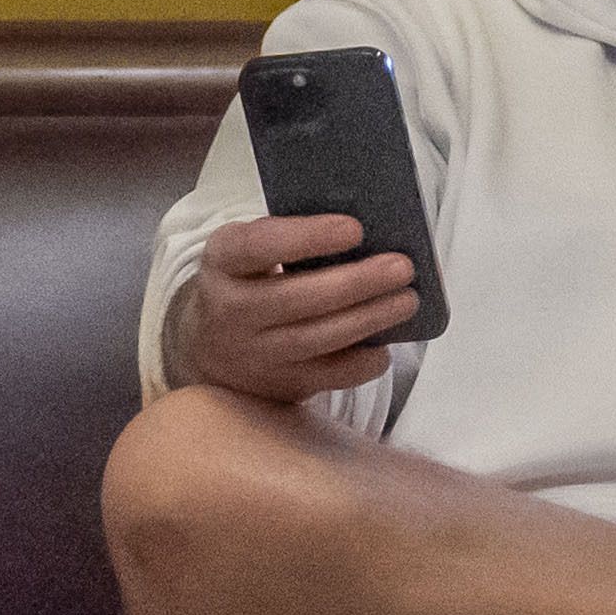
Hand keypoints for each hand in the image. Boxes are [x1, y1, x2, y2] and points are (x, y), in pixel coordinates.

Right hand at [171, 210, 424, 407]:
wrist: (208, 346)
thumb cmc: (248, 281)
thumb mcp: (249, 251)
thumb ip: (291, 238)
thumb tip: (370, 234)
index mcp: (223, 261)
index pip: (260, 245)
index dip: (307, 237)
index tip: (355, 229)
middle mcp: (231, 310)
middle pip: (297, 298)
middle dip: (357, 282)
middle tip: (402, 267)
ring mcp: (253, 353)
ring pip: (316, 339)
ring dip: (369, 319)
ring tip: (407, 300)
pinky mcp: (277, 385)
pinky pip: (327, 377)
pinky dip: (361, 363)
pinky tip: (384, 347)